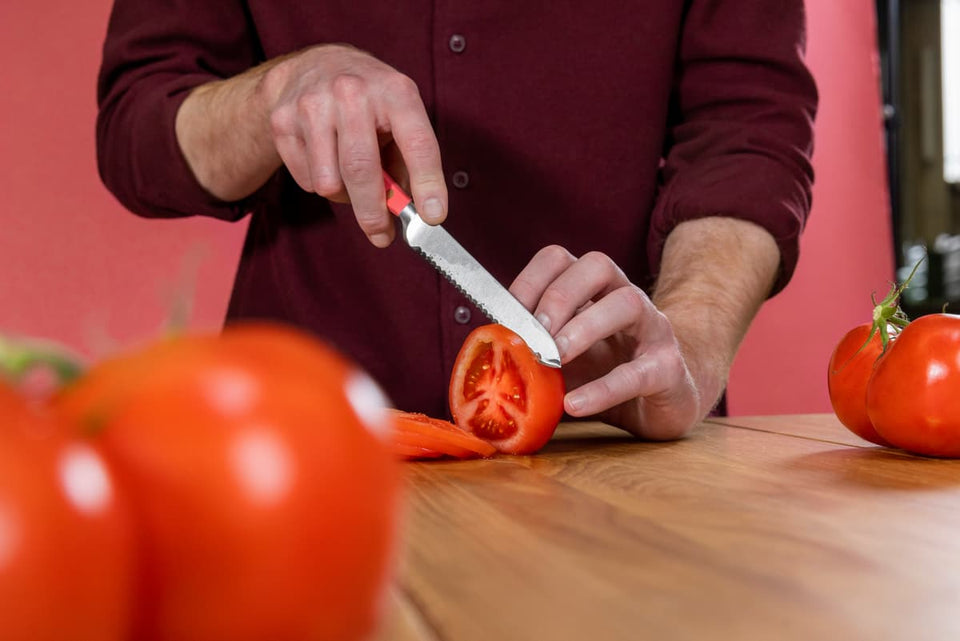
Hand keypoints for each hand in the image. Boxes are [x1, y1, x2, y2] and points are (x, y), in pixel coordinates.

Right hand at [262, 44, 446, 246]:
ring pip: (329, 183)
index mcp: (395, 92)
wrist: (314, 67)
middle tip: (382, 236)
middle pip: (361, 170)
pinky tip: (327, 161)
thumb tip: (413, 213)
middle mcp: (352, 93)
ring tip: (352, 179)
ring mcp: (313, 105)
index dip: (428, 183)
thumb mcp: (399, 119)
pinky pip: (308, 181)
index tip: (432, 217)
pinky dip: (322, 185)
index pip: (417, 143)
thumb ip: (407, 165)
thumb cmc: (369, 104)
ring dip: (345, 197)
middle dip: (374, 214)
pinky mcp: (284, 122)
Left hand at [509, 246, 702, 439]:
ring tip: (555, 359)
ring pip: (628, 303)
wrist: (660, 403)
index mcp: (592, 288)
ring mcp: (652, 328)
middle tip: (535, 335)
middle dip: (559, 296)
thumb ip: (528, 350)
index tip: (508, 315)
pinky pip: (640, 371)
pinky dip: (604, 388)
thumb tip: (482, 357)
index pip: (559, 259)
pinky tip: (575, 404)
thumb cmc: (603, 371)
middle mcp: (623, 296)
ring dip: (585, 328)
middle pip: (597, 265)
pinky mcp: (668, 368)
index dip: (529, 280)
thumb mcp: (560, 356)